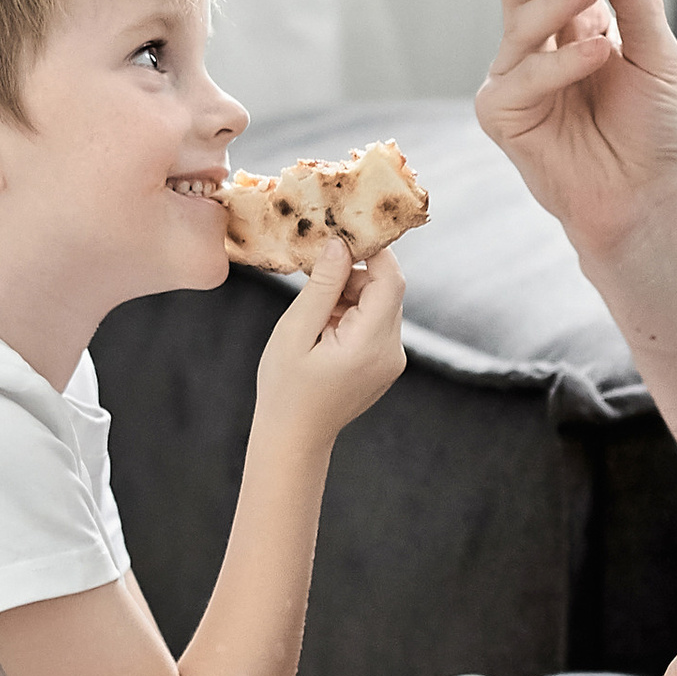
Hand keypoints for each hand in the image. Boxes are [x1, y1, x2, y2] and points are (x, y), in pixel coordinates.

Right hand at [252, 238, 407, 449]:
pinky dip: (353, 315)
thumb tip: (340, 244)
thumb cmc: (285, 388)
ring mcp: (391, 360)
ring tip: (314, 313)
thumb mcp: (296, 332)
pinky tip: (323, 328)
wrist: (293, 438)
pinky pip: (376, 324)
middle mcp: (391, 352)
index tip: (342, 237)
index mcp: (370, 344)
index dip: (372, 251)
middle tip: (314, 277)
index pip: (391, 279)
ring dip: (350, 296)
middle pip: (386, 290)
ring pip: (381, 305)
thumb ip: (323, 286)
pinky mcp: (385, 364)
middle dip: (353, 275)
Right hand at [475, 0, 676, 264]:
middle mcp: (535, 43)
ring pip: (516, 18)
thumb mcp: (658, 55)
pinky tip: (596, 54)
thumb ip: (637, 5)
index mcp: (570, 22)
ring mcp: (513, 76)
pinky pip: (522, 75)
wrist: (644, 193)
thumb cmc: (649, 127)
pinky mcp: (502, 112)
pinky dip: (558, 62)